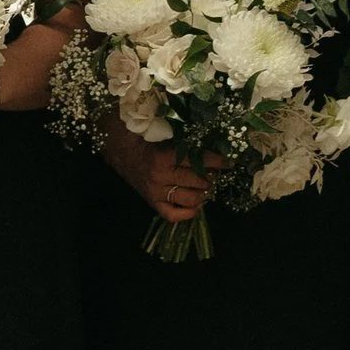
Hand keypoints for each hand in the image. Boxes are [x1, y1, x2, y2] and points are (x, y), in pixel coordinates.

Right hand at [100, 129, 214, 223]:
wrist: (119, 149)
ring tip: (205, 186)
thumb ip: (185, 140)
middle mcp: (160, 176)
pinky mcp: (151, 201)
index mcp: (164, 156)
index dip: (218, 161)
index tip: (230, 162)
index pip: (199, 161)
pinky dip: (188, 213)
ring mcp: (156, 191)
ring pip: (191, 200)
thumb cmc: (144, 138)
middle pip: (199, 182)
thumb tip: (214, 144)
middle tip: (216, 173)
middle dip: (212, 178)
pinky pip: (173, 215)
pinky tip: (195, 205)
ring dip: (203, 194)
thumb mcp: (164, 134)